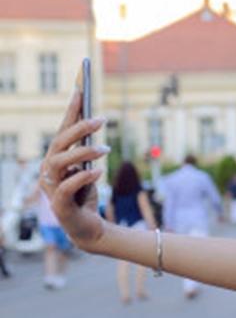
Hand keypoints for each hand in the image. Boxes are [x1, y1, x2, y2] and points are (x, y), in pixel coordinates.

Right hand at [39, 85, 108, 249]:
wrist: (88, 228)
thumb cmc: (85, 194)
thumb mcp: (88, 168)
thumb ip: (87, 150)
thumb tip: (94, 121)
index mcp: (56, 159)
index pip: (62, 130)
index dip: (70, 111)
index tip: (80, 90)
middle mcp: (48, 171)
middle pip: (59, 143)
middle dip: (79, 128)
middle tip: (101, 120)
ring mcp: (51, 188)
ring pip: (58, 163)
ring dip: (83, 152)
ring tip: (105, 149)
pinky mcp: (59, 205)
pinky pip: (67, 188)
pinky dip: (83, 177)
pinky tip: (98, 171)